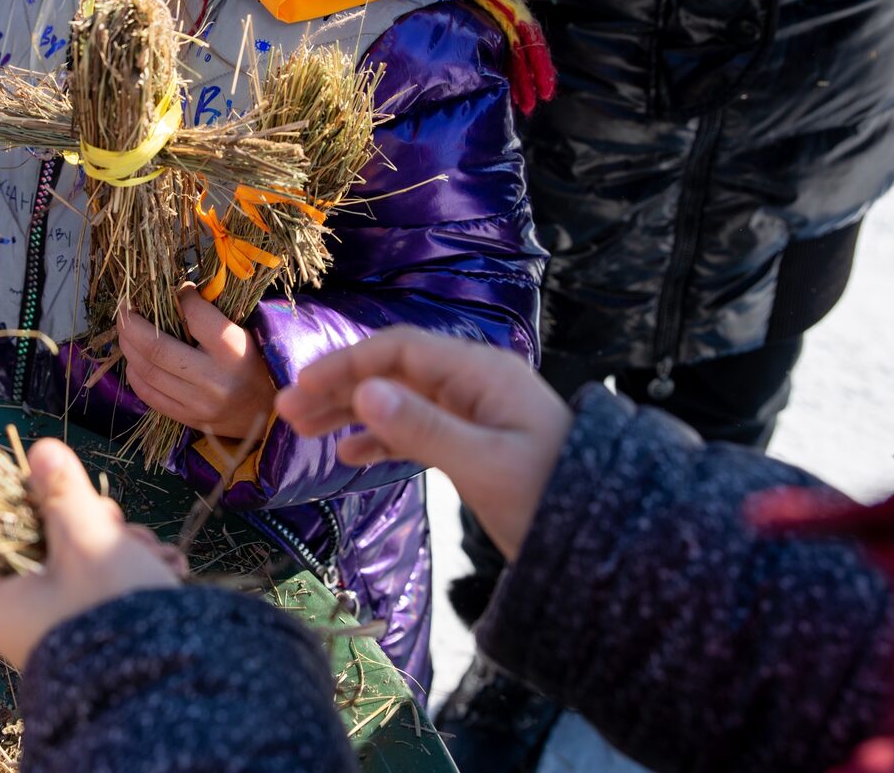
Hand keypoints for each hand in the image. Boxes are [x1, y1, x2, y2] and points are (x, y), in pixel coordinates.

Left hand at [0, 438, 182, 669]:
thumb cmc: (111, 609)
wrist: (169, 686)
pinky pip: (102, 588)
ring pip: (79, 561)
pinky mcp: (93, 634)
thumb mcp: (85, 538)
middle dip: (86, 521)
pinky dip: (131, 571)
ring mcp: (58, 629)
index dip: (16, 502)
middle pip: (40, 544)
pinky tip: (164, 567)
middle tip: (116, 522)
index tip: (50, 484)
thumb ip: (61, 491)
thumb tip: (40, 449)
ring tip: (151, 551)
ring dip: (118, 544)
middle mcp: (21, 619)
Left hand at [116, 288, 276, 440]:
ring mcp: (197, 403)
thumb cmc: (253, 364)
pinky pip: (148, 394)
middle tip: (124, 309)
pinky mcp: (187, 418)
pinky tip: (134, 358)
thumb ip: (211, 315)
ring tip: (125, 330)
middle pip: (156, 348)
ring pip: (146, 371)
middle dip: (131, 324)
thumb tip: (174, 291)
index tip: (173, 290)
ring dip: (128, 347)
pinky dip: (134, 372)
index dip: (178, 297)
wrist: (267, 414)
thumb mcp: (243, 333)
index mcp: (233, 351)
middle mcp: (213, 379)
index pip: (194, 316)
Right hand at [275, 328, 572, 559]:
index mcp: (480, 373)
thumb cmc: (548, 498)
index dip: (345, 365)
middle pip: (394, 371)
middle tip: (286, 412)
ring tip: (304, 432)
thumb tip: (363, 392)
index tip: (299, 389)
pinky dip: (381, 438)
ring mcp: (476, 411)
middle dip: (340, 388)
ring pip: (400, 400)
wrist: (606, 543)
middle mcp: (475, 383)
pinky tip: (349, 455)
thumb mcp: (483, 465)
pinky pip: (418, 428)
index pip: (398, 351)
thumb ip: (422, 428)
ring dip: (352, 412)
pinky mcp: (476, 441)